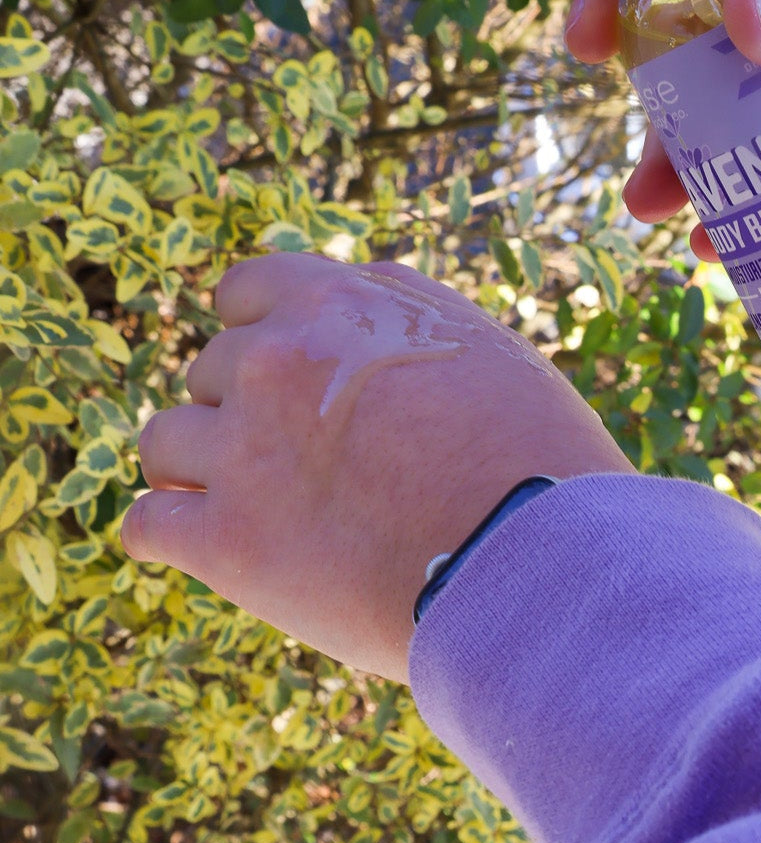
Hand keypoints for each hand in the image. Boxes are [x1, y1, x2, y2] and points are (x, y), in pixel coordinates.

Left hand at [121, 254, 631, 683]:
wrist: (531, 555)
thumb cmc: (530, 447)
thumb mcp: (478, 342)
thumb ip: (399, 307)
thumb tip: (353, 286)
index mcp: (334, 304)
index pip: (244, 289)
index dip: (263, 331)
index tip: (289, 373)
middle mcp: (273, 360)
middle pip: (210, 370)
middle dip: (247, 407)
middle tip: (302, 457)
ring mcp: (242, 449)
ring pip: (164, 441)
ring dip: (201, 468)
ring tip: (257, 505)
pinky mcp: (224, 540)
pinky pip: (147, 524)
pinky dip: (172, 537)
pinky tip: (212, 549)